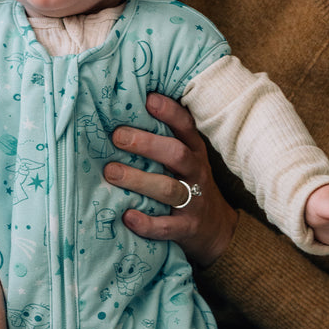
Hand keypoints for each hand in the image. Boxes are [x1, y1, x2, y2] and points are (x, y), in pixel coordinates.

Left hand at [103, 92, 237, 266]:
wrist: (216, 229)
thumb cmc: (188, 184)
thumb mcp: (185, 159)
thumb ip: (163, 140)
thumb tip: (123, 114)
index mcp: (194, 152)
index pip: (185, 127)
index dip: (169, 112)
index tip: (148, 99)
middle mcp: (196, 173)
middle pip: (176, 154)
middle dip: (147, 144)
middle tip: (117, 137)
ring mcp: (193, 202)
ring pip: (168, 189)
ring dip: (139, 180)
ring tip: (111, 172)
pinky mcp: (186, 228)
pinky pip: (167, 226)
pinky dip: (147, 223)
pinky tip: (127, 216)